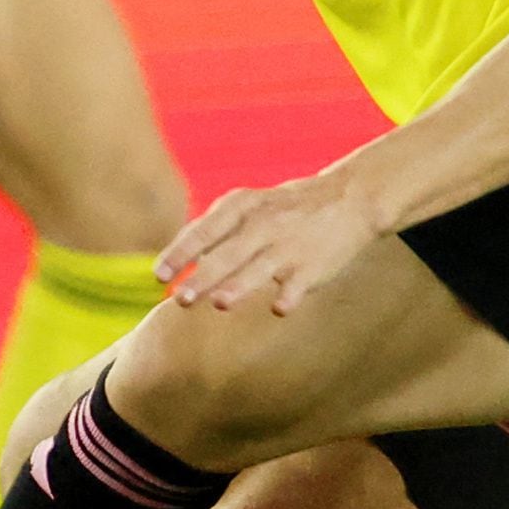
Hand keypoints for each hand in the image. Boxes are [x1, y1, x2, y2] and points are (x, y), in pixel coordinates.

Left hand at [155, 168, 386, 314]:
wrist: (349, 199)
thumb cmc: (285, 208)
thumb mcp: (249, 205)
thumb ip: (213, 231)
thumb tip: (174, 262)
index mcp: (242, 206)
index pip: (205, 230)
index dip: (181, 253)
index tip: (160, 275)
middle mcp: (264, 223)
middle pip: (229, 253)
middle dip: (204, 277)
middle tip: (181, 299)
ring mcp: (289, 245)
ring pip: (262, 267)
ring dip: (241, 285)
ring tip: (220, 304)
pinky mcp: (314, 265)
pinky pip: (299, 282)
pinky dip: (290, 295)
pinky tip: (279, 309)